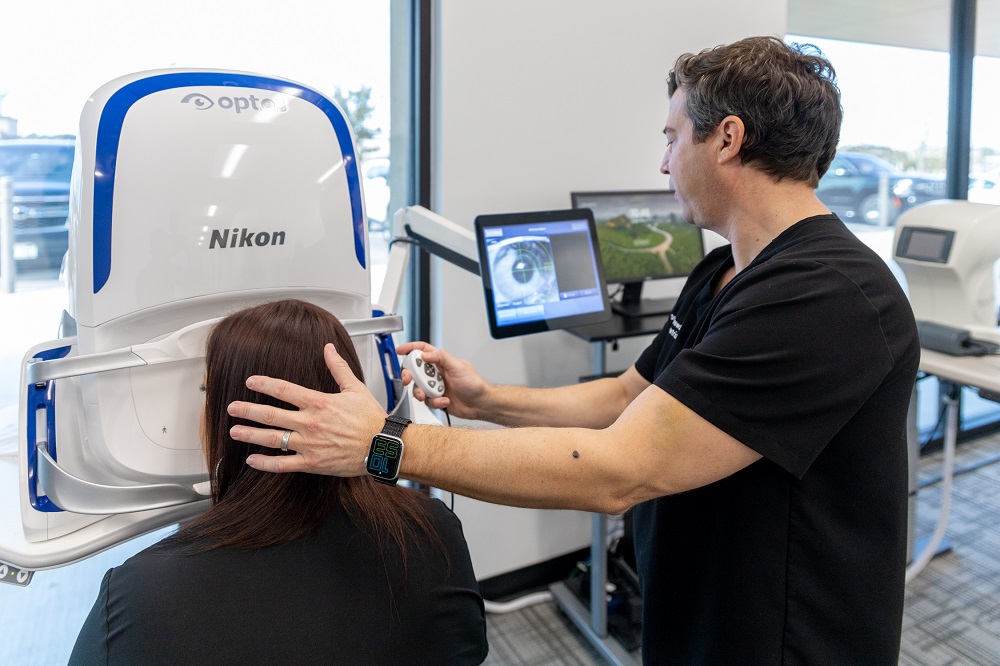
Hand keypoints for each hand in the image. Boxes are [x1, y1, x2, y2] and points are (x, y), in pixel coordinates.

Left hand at [227, 344, 384, 474]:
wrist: (382, 446)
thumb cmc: (371, 419)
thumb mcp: (355, 388)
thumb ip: (338, 367)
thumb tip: (328, 348)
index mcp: (319, 403)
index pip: (284, 390)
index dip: (264, 384)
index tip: (250, 382)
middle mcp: (310, 423)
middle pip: (271, 414)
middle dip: (248, 410)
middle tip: (231, 407)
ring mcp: (310, 444)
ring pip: (273, 439)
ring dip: (251, 434)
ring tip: (234, 431)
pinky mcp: (312, 462)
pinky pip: (283, 465)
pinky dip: (265, 463)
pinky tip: (252, 460)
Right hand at [396, 341, 489, 420]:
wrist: (480, 404)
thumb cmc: (475, 384)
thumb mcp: (458, 366)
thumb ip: (441, 358)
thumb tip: (425, 354)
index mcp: (441, 361)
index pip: (422, 350)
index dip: (410, 349)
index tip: (400, 351)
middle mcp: (436, 373)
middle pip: (415, 371)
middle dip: (409, 375)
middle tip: (409, 379)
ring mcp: (435, 386)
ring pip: (418, 388)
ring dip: (422, 392)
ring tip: (431, 394)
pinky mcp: (436, 399)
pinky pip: (427, 401)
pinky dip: (435, 402)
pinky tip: (445, 401)